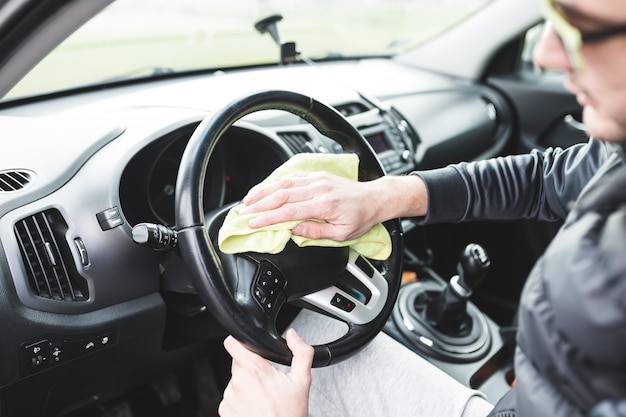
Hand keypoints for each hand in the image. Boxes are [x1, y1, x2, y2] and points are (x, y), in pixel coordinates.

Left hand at [218, 329, 313, 416]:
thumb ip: (301, 353)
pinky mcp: (224, 411)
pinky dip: (241, 400)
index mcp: (254, 370)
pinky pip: (231, 398)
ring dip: (246, 385)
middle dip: (251, 368)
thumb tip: (293, 336)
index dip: (240, 341)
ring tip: (262, 398)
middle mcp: (237, 382)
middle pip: (238, 363)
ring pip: (235, 381)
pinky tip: (255, 407)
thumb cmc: (289, 415)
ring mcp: (229, 398)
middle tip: (266, 381)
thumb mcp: (302, 381)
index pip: (232, 343)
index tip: (247, 346)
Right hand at [240, 171, 426, 240]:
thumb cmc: (360, 218)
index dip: (268, 217)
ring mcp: (317, 179)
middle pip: (281, 194)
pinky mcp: (316, 175)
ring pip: (284, 183)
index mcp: (324, 205)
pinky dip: (275, 182)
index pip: (289, 211)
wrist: (374, 198)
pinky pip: (292, 177)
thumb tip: (293, 231)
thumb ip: (315, 233)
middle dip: (260, 203)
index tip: (254, 223)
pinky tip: (265, 188)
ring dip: (264, 190)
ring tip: (248, 200)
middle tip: (244, 212)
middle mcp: (318, 188)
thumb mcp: (341, 234)